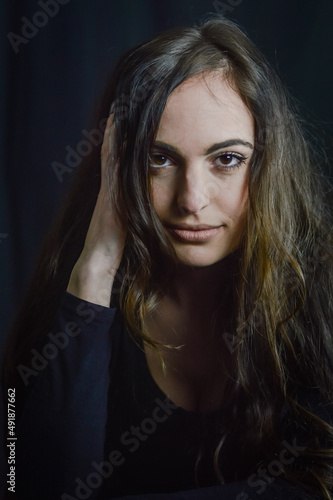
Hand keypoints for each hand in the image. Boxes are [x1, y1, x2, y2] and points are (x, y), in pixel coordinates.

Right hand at [67, 114, 125, 305]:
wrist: (101, 256)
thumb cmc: (118, 244)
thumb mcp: (130, 220)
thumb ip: (135, 207)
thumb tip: (150, 201)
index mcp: (116, 191)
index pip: (118, 159)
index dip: (120, 140)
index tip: (126, 120)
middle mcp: (110, 186)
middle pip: (111, 150)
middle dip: (115, 128)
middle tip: (120, 105)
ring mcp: (108, 188)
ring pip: (109, 154)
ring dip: (113, 132)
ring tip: (118, 111)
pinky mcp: (109, 193)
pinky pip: (111, 165)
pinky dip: (113, 148)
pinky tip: (119, 133)